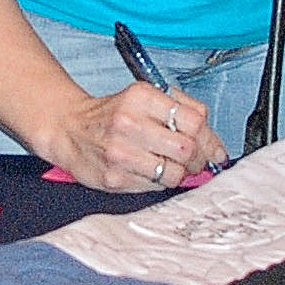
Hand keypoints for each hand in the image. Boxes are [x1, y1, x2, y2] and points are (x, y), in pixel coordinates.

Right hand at [43, 79, 225, 192]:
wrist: (69, 129)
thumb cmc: (111, 115)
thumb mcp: (144, 98)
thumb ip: (181, 111)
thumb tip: (215, 145)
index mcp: (141, 97)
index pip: (194, 119)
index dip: (209, 138)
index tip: (212, 147)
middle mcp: (129, 123)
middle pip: (187, 148)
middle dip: (198, 159)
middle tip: (194, 160)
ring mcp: (121, 153)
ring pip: (174, 173)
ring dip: (179, 173)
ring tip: (170, 165)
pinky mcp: (115, 178)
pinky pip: (155, 187)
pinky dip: (159, 181)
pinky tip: (149, 170)